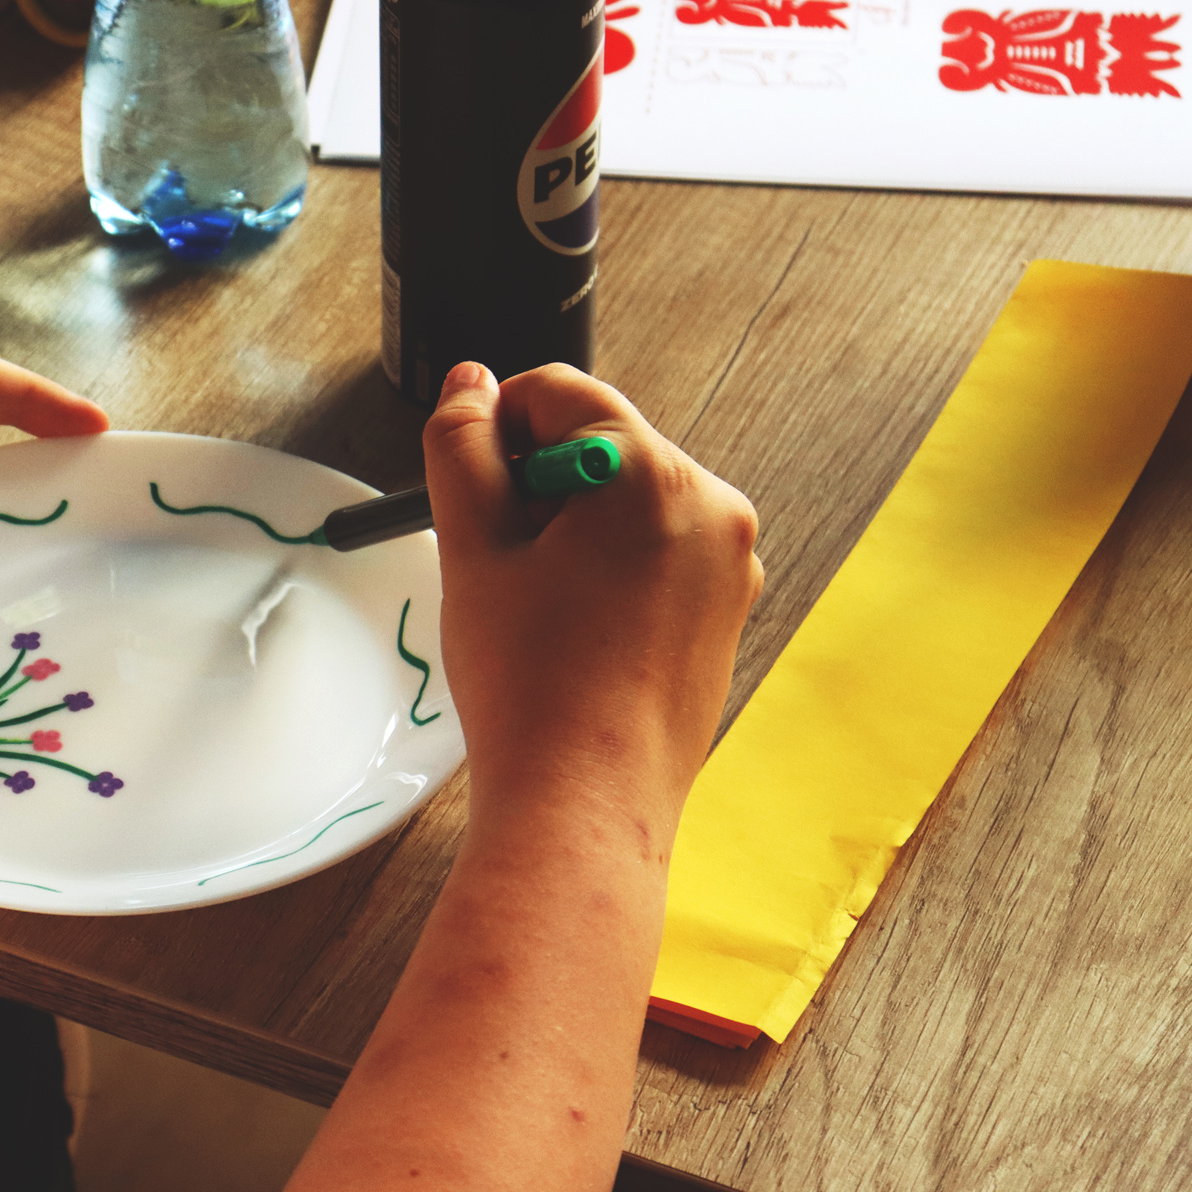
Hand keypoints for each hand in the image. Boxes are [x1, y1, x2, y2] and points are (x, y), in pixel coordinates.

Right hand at [424, 361, 762, 829]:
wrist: (585, 807)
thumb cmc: (531, 687)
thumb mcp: (472, 548)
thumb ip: (462, 446)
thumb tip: (470, 385)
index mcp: (656, 475)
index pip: (560, 392)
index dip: (497, 429)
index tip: (471, 493)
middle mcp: (713, 508)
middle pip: (601, 445)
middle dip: (539, 486)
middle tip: (501, 566)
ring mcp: (730, 564)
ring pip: (627, 502)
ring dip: (572, 530)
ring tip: (536, 610)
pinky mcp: (725, 611)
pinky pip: (656, 554)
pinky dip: (609, 571)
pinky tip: (574, 634)